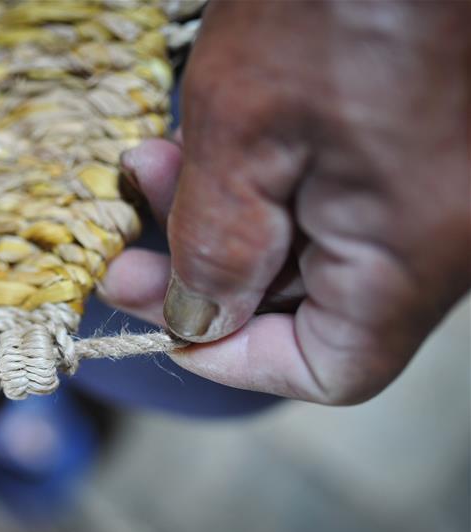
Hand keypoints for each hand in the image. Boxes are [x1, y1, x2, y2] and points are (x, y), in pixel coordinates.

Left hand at [100, 1, 468, 403]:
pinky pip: (330, 191)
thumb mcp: (245, 128)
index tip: (161, 324)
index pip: (329, 369)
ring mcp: (431, 185)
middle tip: (125, 248)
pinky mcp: (414, 140)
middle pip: (311, 306)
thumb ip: (220, 247)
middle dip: (205, 278)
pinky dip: (259, 178)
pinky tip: (203, 140)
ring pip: (311, 245)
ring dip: (220, 220)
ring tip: (148, 170)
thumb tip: (199, 322)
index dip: (234, 361)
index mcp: (412, 253)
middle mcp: (439, 232)